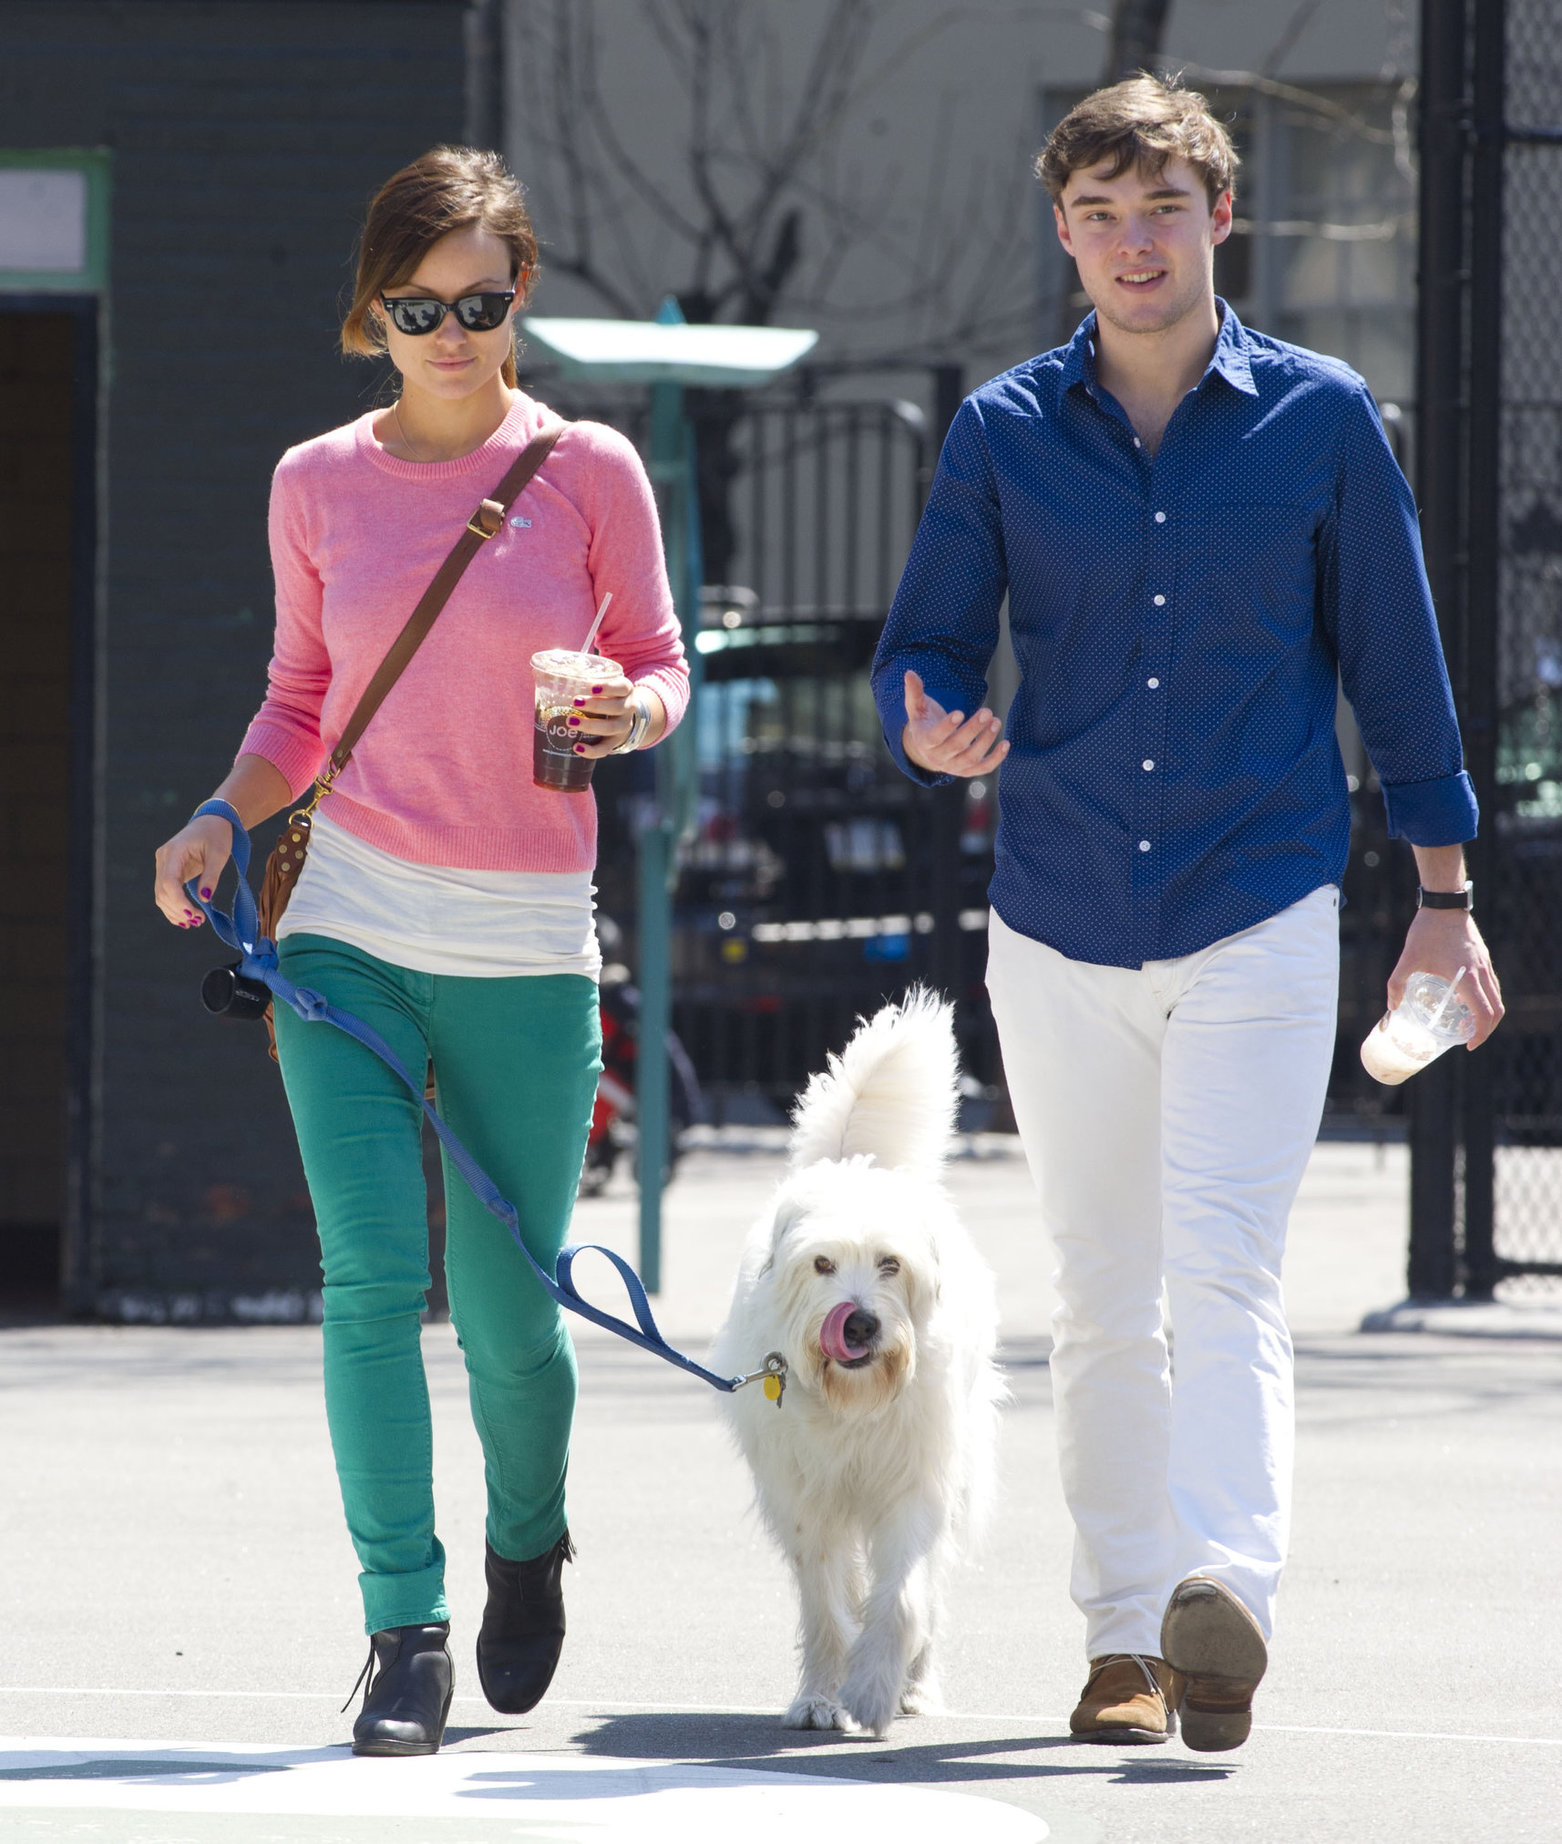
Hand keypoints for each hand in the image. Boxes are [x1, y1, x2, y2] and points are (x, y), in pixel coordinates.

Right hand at [153, 813, 233, 929]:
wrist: (212, 822)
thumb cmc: (217, 835)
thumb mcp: (219, 854)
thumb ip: (211, 876)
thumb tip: (205, 898)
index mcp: (174, 851)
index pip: (168, 882)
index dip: (178, 901)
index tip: (193, 915)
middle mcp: (163, 859)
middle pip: (162, 891)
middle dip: (178, 909)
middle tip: (199, 921)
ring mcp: (163, 865)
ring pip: (161, 895)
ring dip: (175, 911)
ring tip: (195, 922)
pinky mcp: (168, 871)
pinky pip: (166, 892)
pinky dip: (174, 906)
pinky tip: (185, 918)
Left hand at [564, 671, 650, 758]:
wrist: (623, 715)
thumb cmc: (605, 695)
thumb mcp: (601, 684)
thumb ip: (580, 679)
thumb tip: (539, 673)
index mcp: (625, 690)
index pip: (621, 687)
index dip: (608, 687)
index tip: (592, 687)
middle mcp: (627, 708)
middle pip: (616, 708)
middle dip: (595, 705)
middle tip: (575, 702)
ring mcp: (623, 726)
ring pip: (610, 728)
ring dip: (590, 725)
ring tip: (570, 721)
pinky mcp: (615, 742)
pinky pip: (605, 749)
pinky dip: (591, 751)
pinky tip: (577, 747)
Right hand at [900, 669, 1009, 777]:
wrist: (930, 748)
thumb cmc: (925, 722)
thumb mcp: (917, 708)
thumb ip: (914, 692)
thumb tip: (909, 672)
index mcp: (925, 741)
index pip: (935, 737)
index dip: (947, 727)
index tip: (960, 712)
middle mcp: (938, 757)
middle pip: (956, 746)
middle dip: (973, 729)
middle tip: (987, 711)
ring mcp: (953, 766)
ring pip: (971, 758)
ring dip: (985, 741)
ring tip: (996, 721)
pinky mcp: (967, 770)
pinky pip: (982, 768)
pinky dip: (995, 759)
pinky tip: (1006, 744)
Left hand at [1387, 909, 1503, 1047]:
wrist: (1445, 904)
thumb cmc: (1427, 931)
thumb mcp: (1408, 959)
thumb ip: (1396, 983)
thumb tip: (1391, 1006)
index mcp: (1468, 978)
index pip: (1484, 1014)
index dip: (1480, 1034)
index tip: (1469, 1044)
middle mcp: (1482, 973)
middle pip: (1497, 1010)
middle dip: (1485, 1029)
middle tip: (1467, 1038)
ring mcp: (1486, 965)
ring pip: (1497, 997)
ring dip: (1487, 1014)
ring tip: (1466, 1022)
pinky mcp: (1484, 958)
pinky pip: (1492, 985)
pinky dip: (1486, 999)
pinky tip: (1466, 1000)